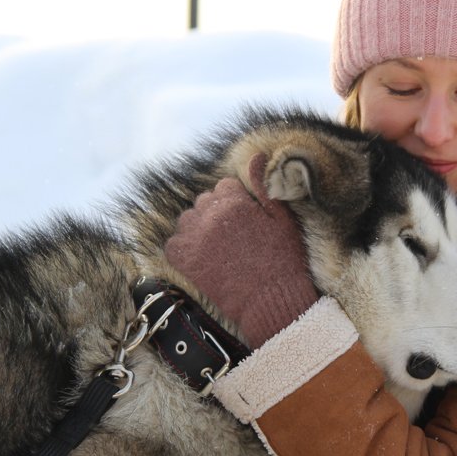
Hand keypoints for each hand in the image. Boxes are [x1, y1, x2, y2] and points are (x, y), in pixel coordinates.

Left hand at [165, 155, 319, 346]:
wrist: (272, 301)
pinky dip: (184, 248)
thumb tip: (256, 154)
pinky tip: (202, 257)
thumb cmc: (283, 260)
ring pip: (187, 220)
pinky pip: (173, 244)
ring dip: (199, 229)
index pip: (224, 186)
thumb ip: (263, 185)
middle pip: (205, 201)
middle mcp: (210, 216)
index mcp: (235, 202)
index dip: (237, 202)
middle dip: (217, 213)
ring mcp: (195, 239)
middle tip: (234, 237)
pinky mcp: (185, 261)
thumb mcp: (281, 218)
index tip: (246, 220)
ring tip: (219, 247)